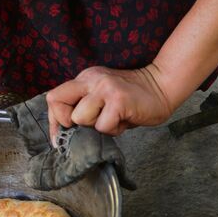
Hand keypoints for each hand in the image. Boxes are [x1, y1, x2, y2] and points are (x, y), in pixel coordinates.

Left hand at [45, 65, 178, 138]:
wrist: (163, 86)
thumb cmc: (134, 99)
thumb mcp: (103, 97)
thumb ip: (86, 107)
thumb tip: (67, 133)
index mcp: (85, 79)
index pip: (54, 97)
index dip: (54, 121)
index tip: (61, 137)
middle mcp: (91, 80)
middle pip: (57, 103)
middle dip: (70, 124)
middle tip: (91, 127)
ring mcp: (104, 88)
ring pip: (79, 117)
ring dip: (95, 127)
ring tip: (112, 121)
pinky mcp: (118, 100)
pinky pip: (103, 126)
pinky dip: (113, 130)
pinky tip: (124, 122)